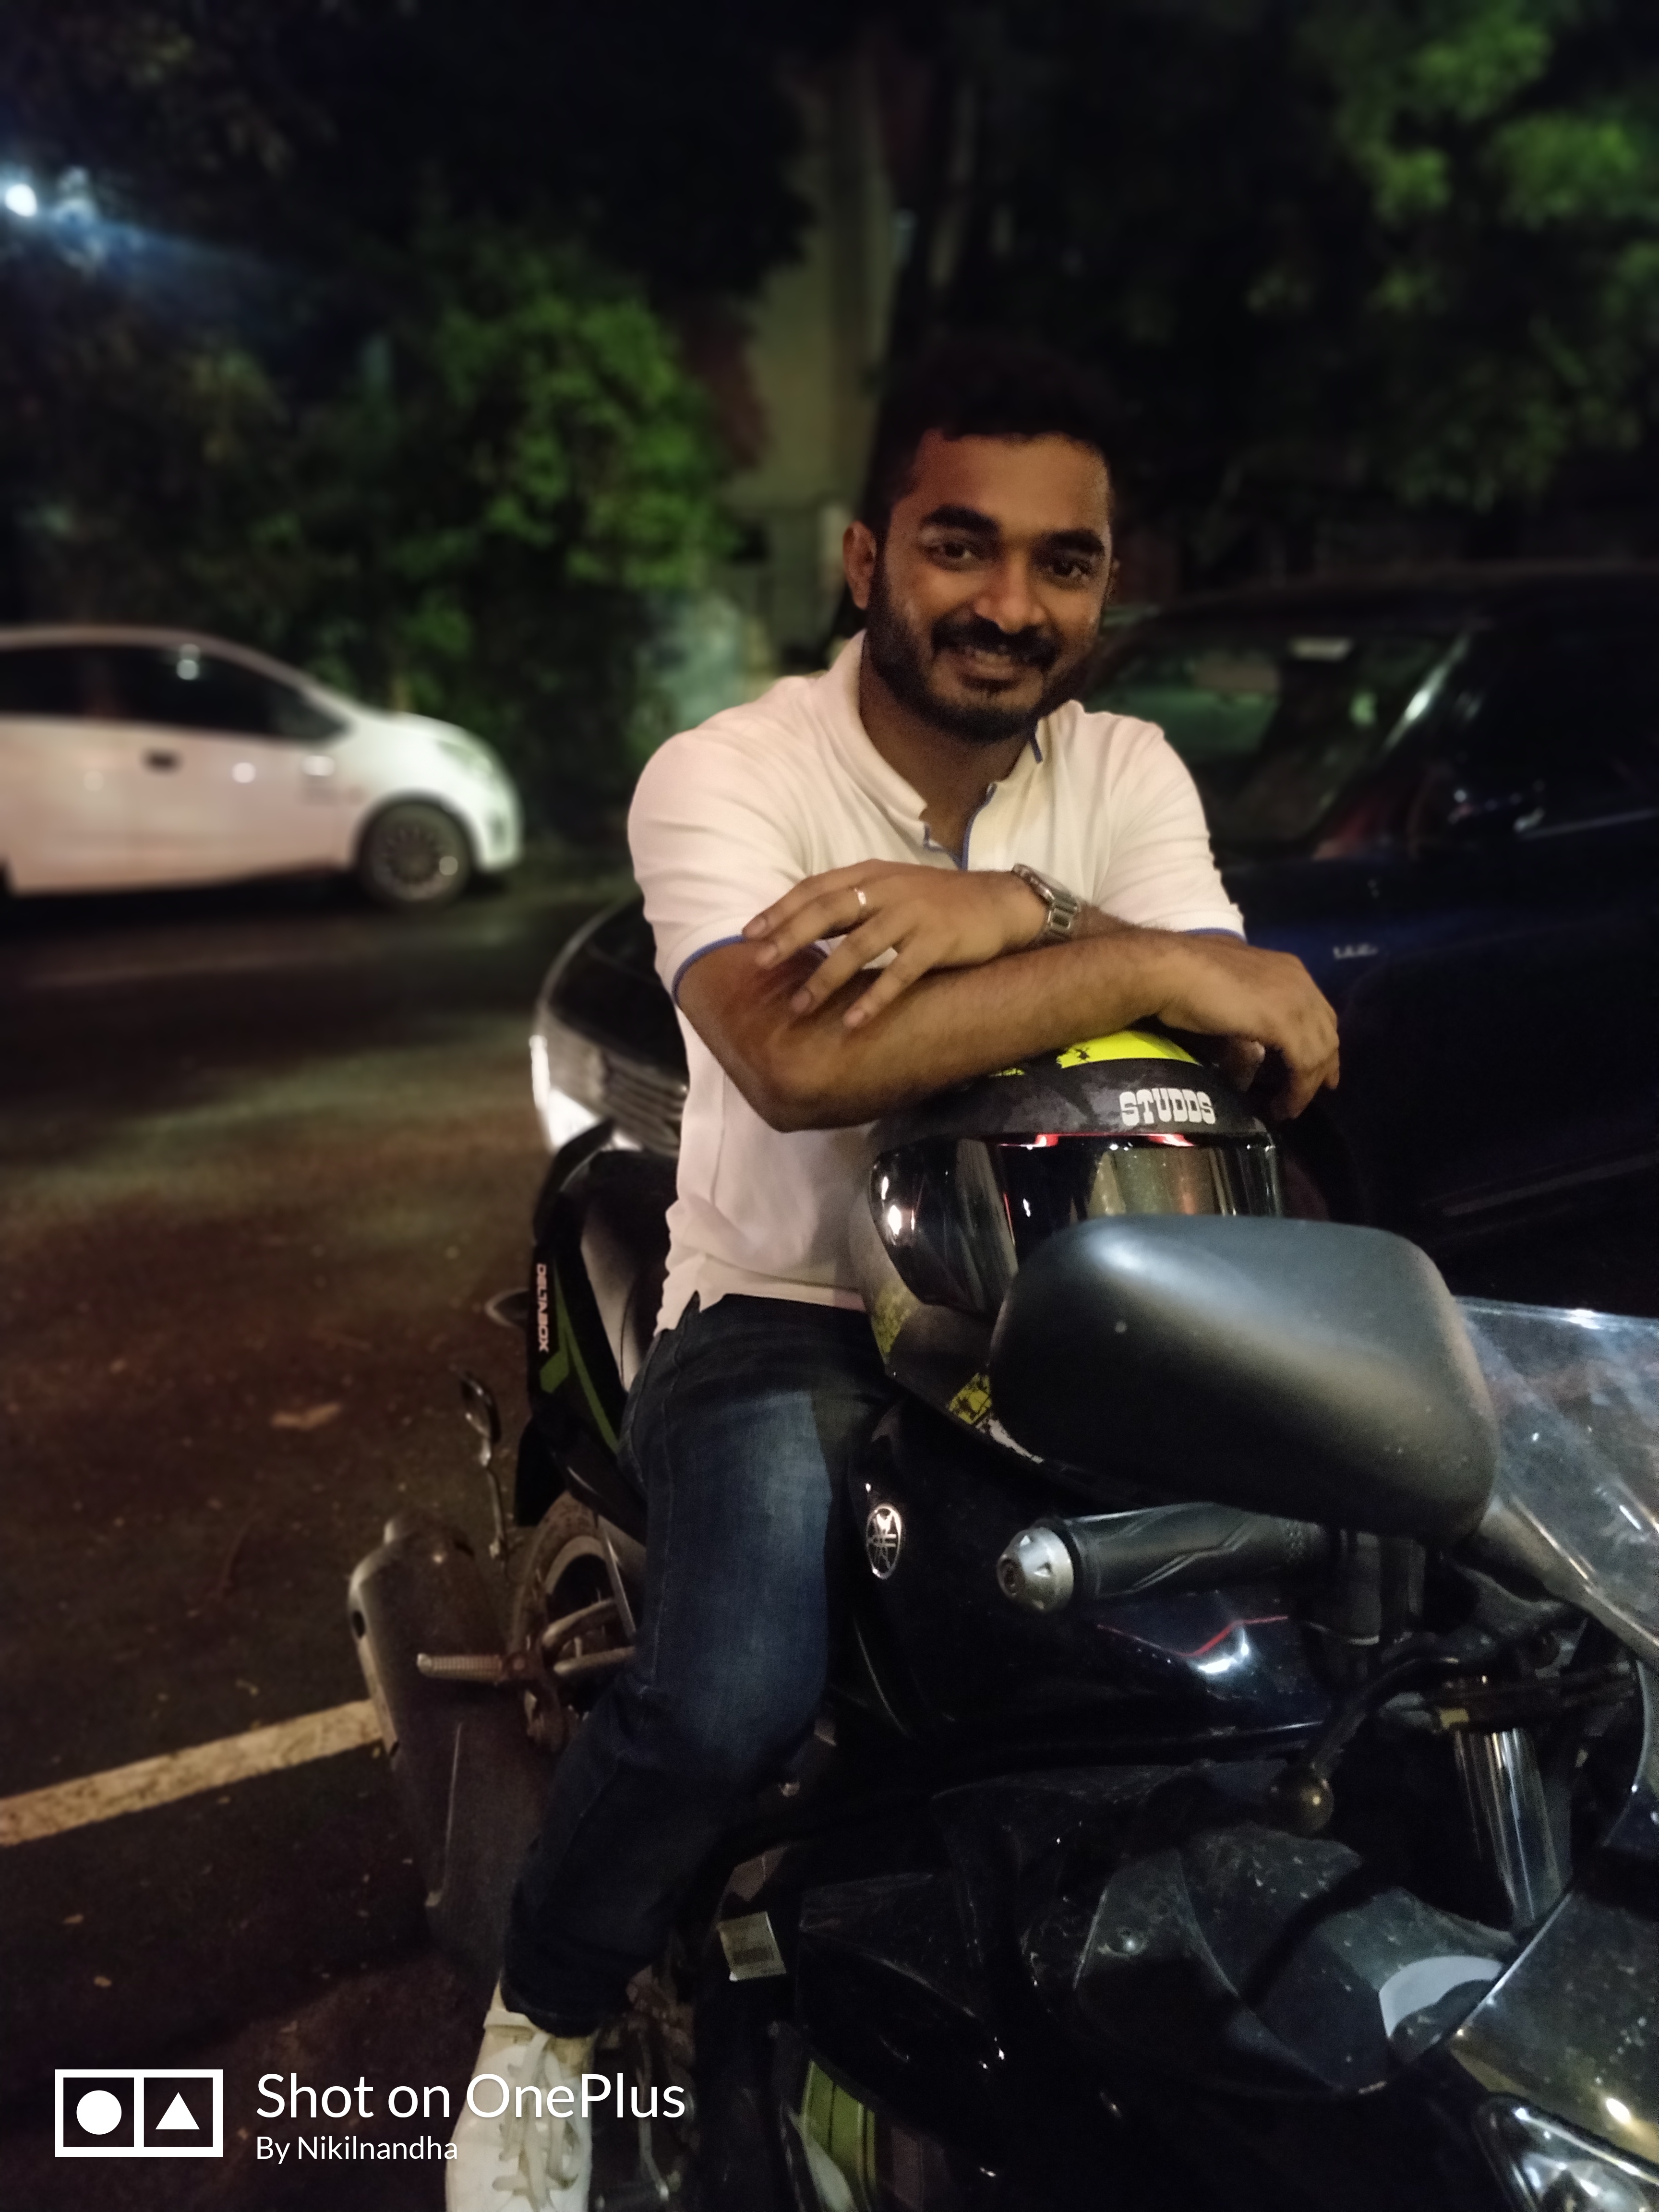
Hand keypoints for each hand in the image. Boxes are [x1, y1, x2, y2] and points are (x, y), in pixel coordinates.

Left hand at [744, 861, 1045, 1027]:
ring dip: (825, 977)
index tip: (750, 933)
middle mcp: (889, 890)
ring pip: (858, 946)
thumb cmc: (941, 901)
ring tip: (799, 1005)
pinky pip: (900, 974)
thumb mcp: (894, 888)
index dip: (781, 909)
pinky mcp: (937, 941)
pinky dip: (875, 998)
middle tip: (761, 963)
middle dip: (790, 937)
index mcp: (873, 874)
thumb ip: (855, 900)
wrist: (1002, 902)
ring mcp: (913, 915)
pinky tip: (853, 1022)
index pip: (816, 888)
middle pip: (828, 910)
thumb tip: (805, 925)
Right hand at [1147, 936, 1337, 1117]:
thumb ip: (1247, 1010)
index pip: (1317, 1010)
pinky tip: (1285, 1106)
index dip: (1320, 1040)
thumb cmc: (1186, 974)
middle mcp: (1300, 981)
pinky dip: (1299, 1090)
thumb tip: (1249, 1045)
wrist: (1171, 970)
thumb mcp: (1230, 990)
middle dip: (1324, 1064)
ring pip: (1320, 1051)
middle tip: (1316, 1090)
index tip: (1315, 1066)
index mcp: (1288, 968)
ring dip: (1308, 1085)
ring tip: (1291, 1107)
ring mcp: (1295, 1000)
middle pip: (1326, 1031)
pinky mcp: (1284, 1023)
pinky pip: (1304, 1064)